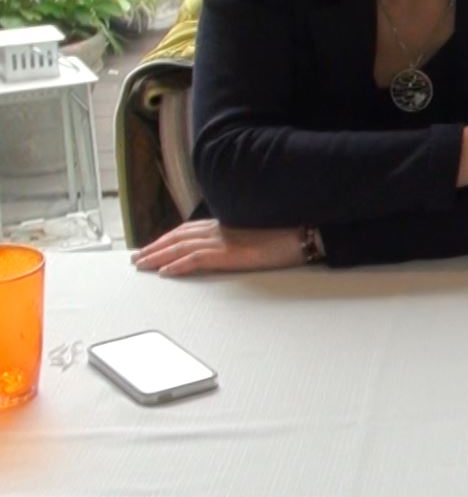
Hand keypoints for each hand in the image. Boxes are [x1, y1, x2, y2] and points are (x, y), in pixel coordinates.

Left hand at [132, 219, 306, 276]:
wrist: (302, 234)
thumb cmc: (285, 235)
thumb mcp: (255, 234)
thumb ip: (236, 238)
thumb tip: (227, 246)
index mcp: (225, 224)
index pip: (187, 230)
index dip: (166, 238)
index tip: (152, 246)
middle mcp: (220, 229)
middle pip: (178, 237)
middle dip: (154, 247)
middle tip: (137, 257)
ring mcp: (223, 241)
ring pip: (180, 247)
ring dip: (158, 256)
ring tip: (142, 264)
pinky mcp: (229, 253)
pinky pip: (196, 259)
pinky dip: (178, 265)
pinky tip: (166, 272)